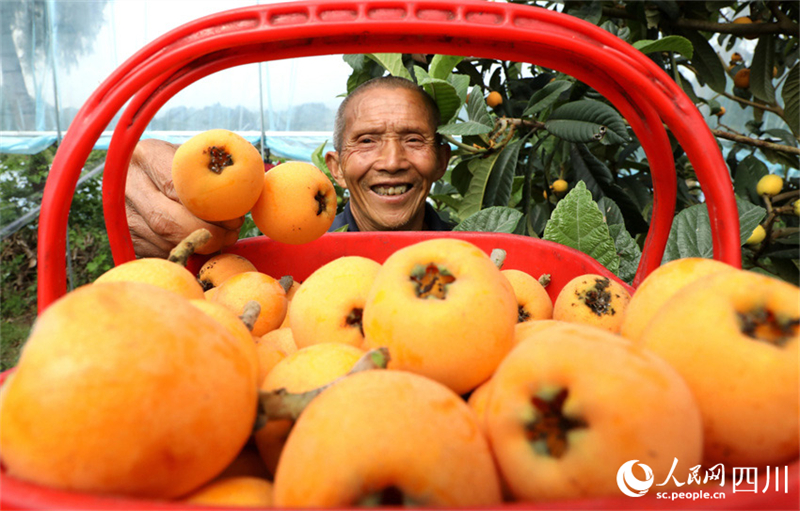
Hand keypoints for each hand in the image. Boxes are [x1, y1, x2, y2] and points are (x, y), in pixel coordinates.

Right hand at [125, 138, 243, 257]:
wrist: (149, 174)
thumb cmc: (185, 165)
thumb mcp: (197, 156)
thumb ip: (219, 168)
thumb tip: (254, 187)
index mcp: (147, 155)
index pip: (177, 187)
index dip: (210, 207)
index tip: (235, 216)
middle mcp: (127, 183)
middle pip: (167, 220)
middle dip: (206, 234)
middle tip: (231, 234)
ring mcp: (122, 213)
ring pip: (163, 241)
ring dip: (198, 246)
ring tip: (222, 240)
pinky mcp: (126, 237)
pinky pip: (159, 253)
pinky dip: (185, 253)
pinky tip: (202, 246)